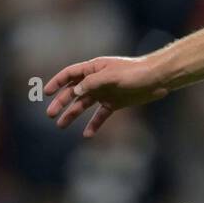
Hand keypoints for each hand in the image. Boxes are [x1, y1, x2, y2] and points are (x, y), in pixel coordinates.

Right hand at [44, 56, 169, 136]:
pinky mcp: (115, 103)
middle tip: (51, 114)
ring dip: (72, 114)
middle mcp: (97, 80)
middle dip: (61, 102)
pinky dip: (94, 124)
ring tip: (60, 125)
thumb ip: (92, 83)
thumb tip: (75, 90)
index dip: (57, 82)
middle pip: (73, 91)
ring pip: (84, 104)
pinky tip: (87, 134)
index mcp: (94, 68)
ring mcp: (105, 92)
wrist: (158, 79)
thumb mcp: (112, 76)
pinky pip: (101, 115)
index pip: (70, 74)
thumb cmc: (136, 72)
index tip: (46, 93)